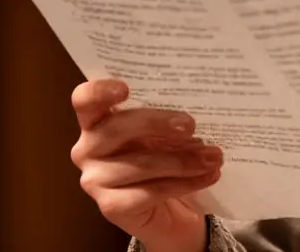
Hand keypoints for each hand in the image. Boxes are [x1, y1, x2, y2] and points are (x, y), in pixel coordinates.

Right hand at [70, 79, 221, 251]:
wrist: (168, 211)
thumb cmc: (163, 157)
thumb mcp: (164, 132)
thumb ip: (168, 117)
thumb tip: (194, 111)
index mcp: (96, 121)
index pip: (84, 100)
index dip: (99, 92)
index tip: (126, 88)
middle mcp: (87, 149)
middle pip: (117, 127)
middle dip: (157, 123)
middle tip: (191, 124)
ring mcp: (95, 180)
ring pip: (140, 163)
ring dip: (183, 159)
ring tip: (214, 156)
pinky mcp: (111, 207)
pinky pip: (151, 191)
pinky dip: (186, 183)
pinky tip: (209, 175)